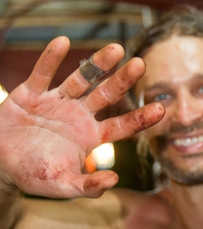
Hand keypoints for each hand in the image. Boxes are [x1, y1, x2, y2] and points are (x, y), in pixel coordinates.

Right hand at [0, 37, 164, 197]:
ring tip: (117, 48)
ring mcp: (58, 101)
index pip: (122, 125)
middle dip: (123, 80)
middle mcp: (80, 115)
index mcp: (92, 136)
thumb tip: (114, 180)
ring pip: (82, 78)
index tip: (161, 108)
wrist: (0, 164)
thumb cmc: (36, 175)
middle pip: (107, 95)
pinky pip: (43, 74)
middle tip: (141, 64)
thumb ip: (88, 186)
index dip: (140, 118)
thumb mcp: (63, 186)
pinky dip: (51, 59)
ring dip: (98, 64)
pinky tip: (63, 42)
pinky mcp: (32, 93)